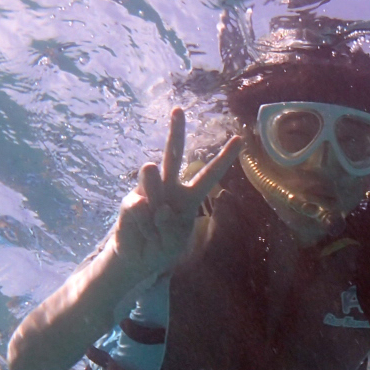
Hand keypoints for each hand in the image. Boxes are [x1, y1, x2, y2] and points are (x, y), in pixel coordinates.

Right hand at [108, 108, 240, 275]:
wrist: (135, 260)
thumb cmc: (160, 249)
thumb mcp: (172, 244)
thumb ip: (166, 225)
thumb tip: (148, 202)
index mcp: (189, 198)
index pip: (209, 175)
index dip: (224, 158)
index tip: (239, 138)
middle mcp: (169, 188)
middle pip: (174, 155)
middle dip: (175, 132)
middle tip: (178, 110)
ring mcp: (147, 191)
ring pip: (151, 175)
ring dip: (153, 193)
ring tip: (154, 220)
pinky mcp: (130, 200)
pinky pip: (138, 207)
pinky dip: (142, 226)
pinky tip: (141, 232)